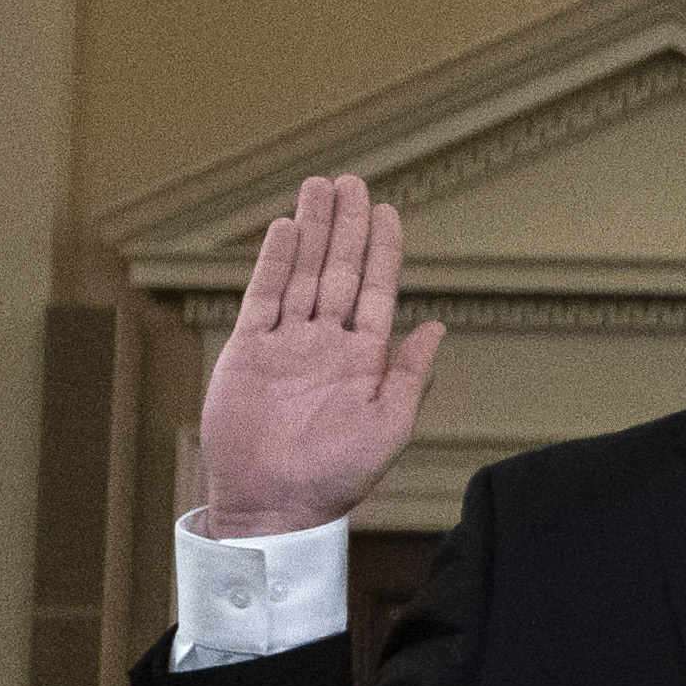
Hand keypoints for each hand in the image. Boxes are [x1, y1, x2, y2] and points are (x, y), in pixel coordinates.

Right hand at [189, 174, 445, 539]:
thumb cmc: (337, 476)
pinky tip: (286, 229)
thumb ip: (411, 373)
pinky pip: (263, 297)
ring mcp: (286, 344)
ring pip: (301, 273)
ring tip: (319, 188)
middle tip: (351, 181)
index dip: (383, 250)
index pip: (376, 290)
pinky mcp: (248, 351)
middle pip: (338, 270)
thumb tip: (437, 325)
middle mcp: (326, 343)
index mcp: (364, 358)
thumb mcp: (389, 424)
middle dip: (346, 226)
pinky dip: (274, 262)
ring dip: (312, 231)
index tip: (388, 211)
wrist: (274, 503)